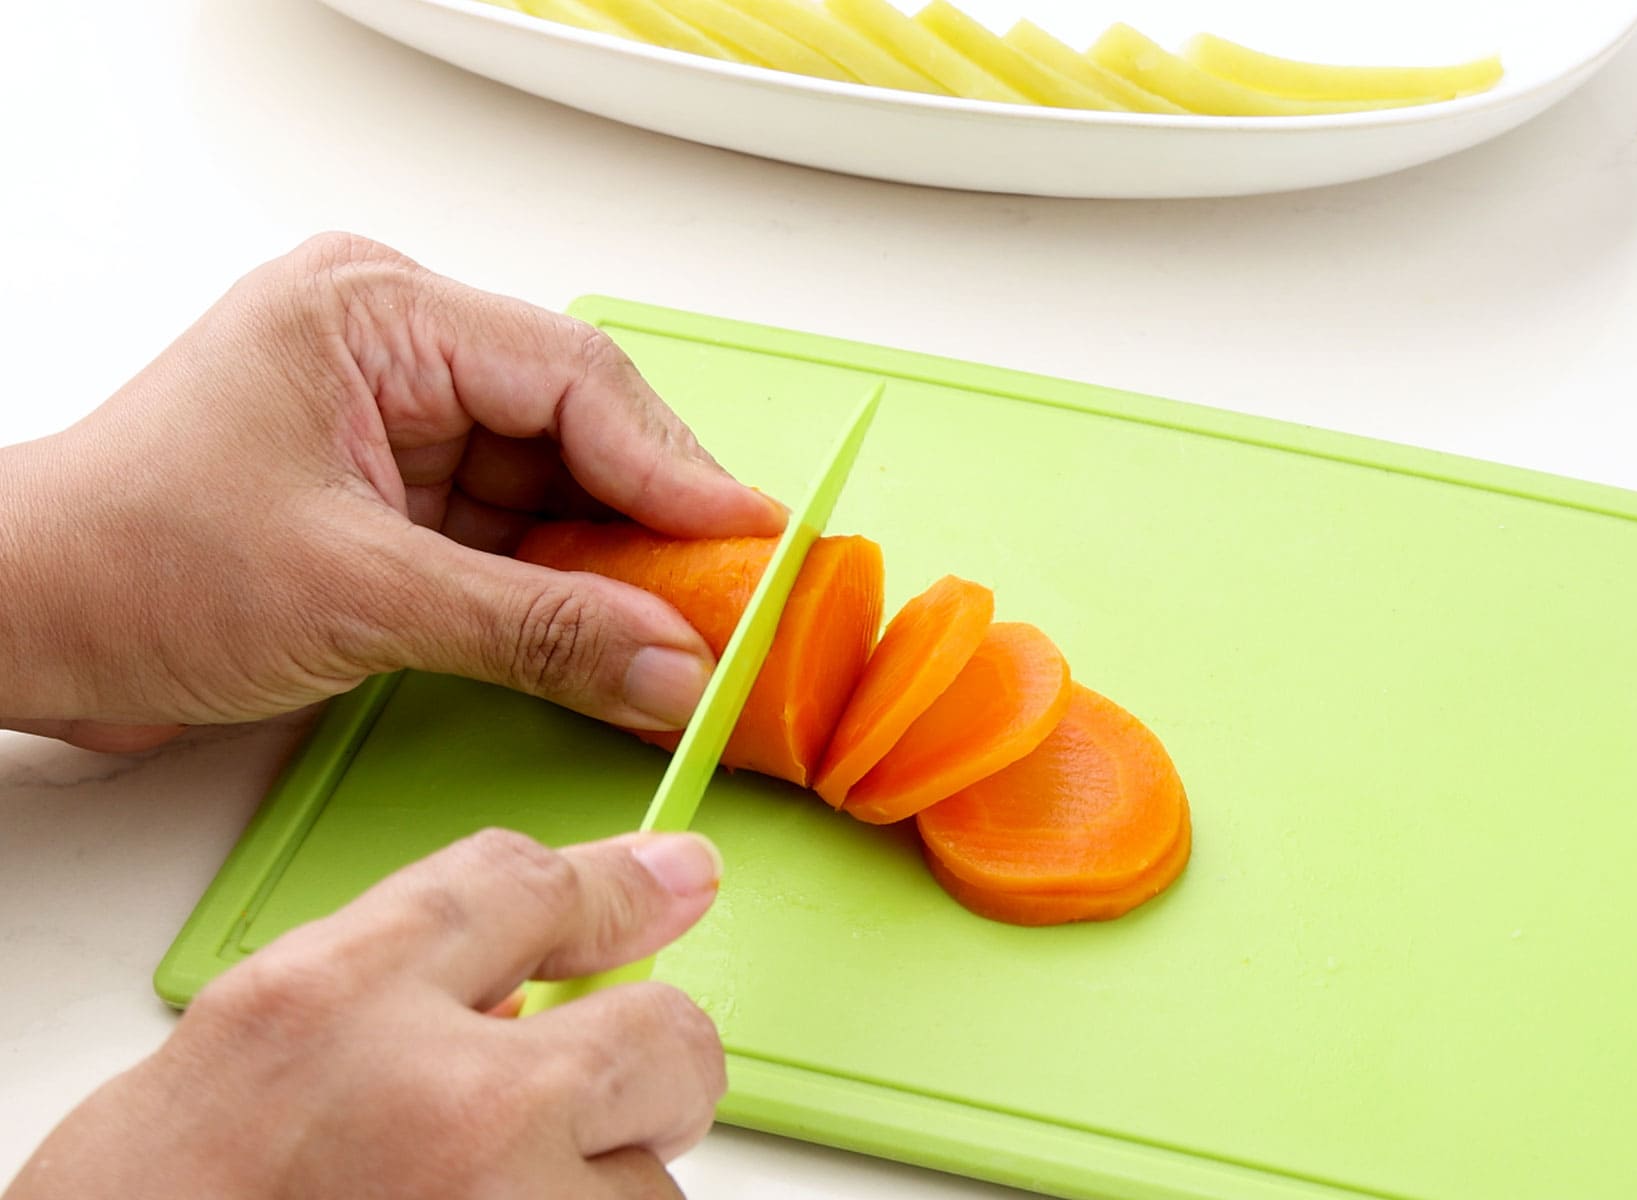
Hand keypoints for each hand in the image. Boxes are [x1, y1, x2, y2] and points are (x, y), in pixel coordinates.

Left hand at [0, 233, 784, 749]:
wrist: (11, 628)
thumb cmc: (123, 565)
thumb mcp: (355, 597)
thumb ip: (534, 630)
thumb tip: (670, 666)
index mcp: (376, 313)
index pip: (571, 376)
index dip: (675, 466)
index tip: (749, 544)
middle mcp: (394, 351)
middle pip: (576, 428)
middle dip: (652, 522)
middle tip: (733, 599)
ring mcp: (394, 425)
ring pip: (553, 487)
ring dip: (613, 566)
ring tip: (688, 633)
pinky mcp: (391, 496)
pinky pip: (512, 534)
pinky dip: (562, 591)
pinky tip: (616, 639)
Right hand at [3, 828, 727, 1199]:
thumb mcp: (247, 1051)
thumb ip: (394, 994)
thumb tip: (533, 987)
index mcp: (333, 1005)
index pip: (523, 885)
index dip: (616, 886)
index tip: (675, 879)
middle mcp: (447, 1101)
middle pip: (660, 1036)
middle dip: (643, 1075)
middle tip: (574, 1123)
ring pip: (648, 1179)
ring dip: (592, 1195)